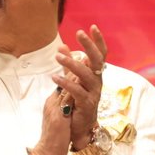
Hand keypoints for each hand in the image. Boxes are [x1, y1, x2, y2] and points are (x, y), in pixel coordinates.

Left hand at [56, 25, 108, 146]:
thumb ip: (68, 65)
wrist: (78, 128)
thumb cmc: (76, 103)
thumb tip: (61, 46)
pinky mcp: (86, 104)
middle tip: (79, 33)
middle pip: (97, 61)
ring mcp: (93, 93)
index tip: (92, 27)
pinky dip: (65, 83)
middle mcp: (97, 82)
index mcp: (95, 76)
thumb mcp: (72, 81)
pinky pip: (77, 91)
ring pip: (86, 75)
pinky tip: (54, 77)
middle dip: (89, 45)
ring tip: (58, 56)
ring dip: (72, 64)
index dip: (98, 41)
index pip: (100, 55)